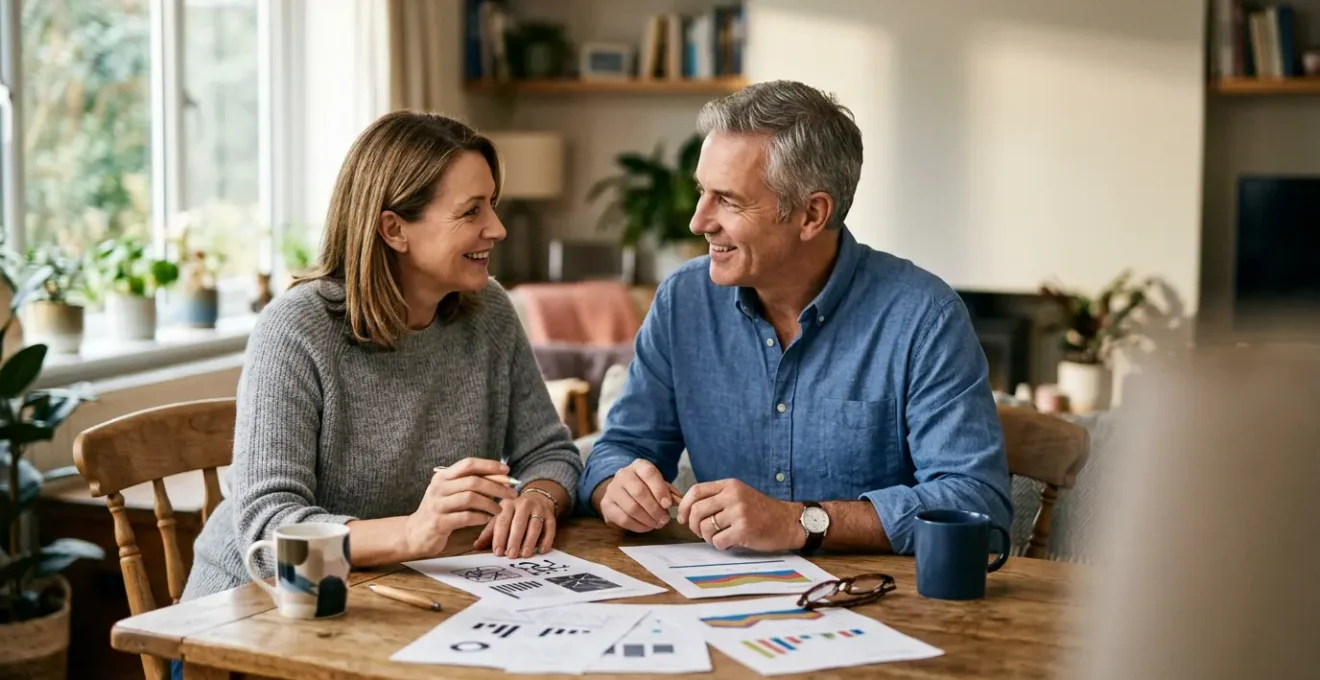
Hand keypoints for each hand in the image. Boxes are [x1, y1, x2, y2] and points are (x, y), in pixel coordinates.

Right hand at [403, 458, 516, 558]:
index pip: (468, 464)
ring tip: (499, 509)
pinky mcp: (439, 523)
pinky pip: (466, 517)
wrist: (414, 533)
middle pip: (473, 481)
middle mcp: (438, 488)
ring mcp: (437, 505)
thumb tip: (500, 477)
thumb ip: (469, 484)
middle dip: (496, 486)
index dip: (489, 465)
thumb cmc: (439, 511)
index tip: (507, 470)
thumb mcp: (450, 493)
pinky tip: (486, 518)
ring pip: (470, 498)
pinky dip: (480, 517)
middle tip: (512, 493)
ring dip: (490, 503)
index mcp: (442, 476)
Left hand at [473, 489, 557, 557]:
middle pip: (519, 523)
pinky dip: (547, 539)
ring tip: (524, 554)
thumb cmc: (515, 513)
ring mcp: (539, 509)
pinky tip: (542, 550)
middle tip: (511, 555)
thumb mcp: (501, 518)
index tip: (498, 552)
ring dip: (530, 541)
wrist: (538, 498)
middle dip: (514, 540)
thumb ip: (490, 532)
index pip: (502, 521)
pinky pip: (550, 527)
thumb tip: (476, 547)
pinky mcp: (551, 515)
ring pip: (535, 525)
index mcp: (508, 504)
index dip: (500, 537)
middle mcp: (524, 504)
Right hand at [597, 459, 680, 532]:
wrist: (621, 491)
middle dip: (655, 509)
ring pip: (631, 508)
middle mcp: (623, 475)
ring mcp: (612, 490)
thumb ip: (669, 492)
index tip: (668, 504)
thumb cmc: (645, 487)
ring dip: (648, 519)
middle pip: (639, 492)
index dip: (660, 490)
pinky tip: (647, 527)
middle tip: (665, 519)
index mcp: (638, 466)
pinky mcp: (606, 505)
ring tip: (657, 524)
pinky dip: (638, 526)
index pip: (649, 473)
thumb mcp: (657, 484)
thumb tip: (679, 502)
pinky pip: (624, 519)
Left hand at [677, 479, 803, 551]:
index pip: (696, 491)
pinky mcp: (744, 530)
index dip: (683, 506)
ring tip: (718, 537)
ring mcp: (739, 513)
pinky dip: (720, 545)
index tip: (681, 517)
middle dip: (693, 526)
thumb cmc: (761, 511)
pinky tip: (729, 542)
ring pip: (705, 528)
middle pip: (697, 511)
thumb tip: (687, 510)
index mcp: (730, 485)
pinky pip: (718, 541)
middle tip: (700, 532)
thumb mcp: (739, 495)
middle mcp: (733, 496)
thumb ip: (717, 498)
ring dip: (707, 537)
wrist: (787, 522)